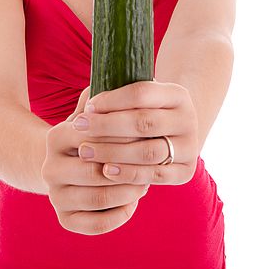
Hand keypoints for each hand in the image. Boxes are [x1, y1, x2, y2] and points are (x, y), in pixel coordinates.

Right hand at [41, 86, 149, 235]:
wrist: (64, 163)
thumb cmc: (91, 131)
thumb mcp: (94, 110)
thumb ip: (106, 94)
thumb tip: (123, 76)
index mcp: (56, 135)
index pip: (96, 136)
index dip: (126, 136)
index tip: (150, 133)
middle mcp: (48, 166)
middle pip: (97, 169)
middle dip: (130, 166)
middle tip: (154, 161)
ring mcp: (54, 194)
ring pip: (99, 197)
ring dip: (129, 190)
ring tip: (148, 180)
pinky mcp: (63, 219)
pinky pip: (96, 223)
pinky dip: (120, 214)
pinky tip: (134, 201)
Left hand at [74, 80, 198, 185]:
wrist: (177, 133)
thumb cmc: (148, 111)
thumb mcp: (142, 98)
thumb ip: (120, 96)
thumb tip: (88, 103)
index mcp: (178, 94)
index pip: (142, 93)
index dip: (112, 100)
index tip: (87, 106)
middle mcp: (189, 119)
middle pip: (143, 122)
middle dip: (106, 125)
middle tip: (78, 127)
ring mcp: (190, 147)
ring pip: (147, 152)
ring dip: (112, 152)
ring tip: (85, 151)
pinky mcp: (186, 172)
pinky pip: (155, 175)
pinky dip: (128, 174)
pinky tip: (106, 171)